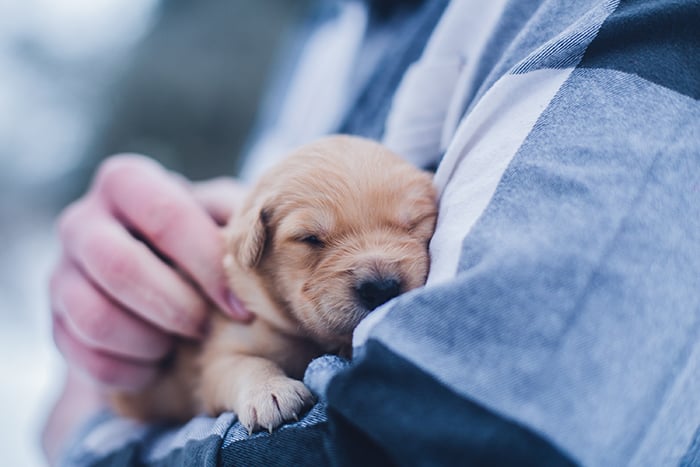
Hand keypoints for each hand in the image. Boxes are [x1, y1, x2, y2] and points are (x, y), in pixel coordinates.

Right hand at [49, 154, 251, 390]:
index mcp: (126, 182)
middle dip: (174, 306)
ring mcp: (61, 272)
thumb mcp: (221, 216)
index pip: (166, 216)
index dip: (208, 266)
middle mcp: (82, 220)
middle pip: (118, 266)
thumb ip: (237, 217)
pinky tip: (157, 364)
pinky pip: (83, 356)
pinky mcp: (55, 321)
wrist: (156, 277)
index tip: (241, 307)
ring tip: (180, 343)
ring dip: (149, 340)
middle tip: (205, 327)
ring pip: (93, 315)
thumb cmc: (201, 240)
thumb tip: (270, 233)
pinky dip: (129, 370)